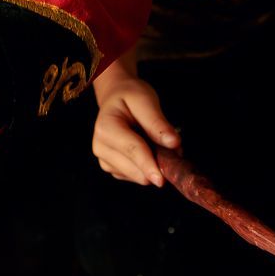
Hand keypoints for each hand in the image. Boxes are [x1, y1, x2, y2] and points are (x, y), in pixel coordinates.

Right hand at [91, 63, 177, 185]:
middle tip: (172, 148)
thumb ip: (157, 122)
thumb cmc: (130, 96)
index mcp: (106, 128)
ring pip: (137, 176)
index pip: (131, 150)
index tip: (163, 179)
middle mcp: (100, 147)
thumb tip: (173, 143)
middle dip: (156, 163)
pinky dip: (147, 167)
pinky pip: (136, 177)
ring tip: (155, 143)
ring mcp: (104, 160)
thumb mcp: (145, 99)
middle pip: (135, 169)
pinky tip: (147, 150)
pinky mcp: (113, 169)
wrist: (116, 98)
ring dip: (153, 165)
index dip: (149, 164)